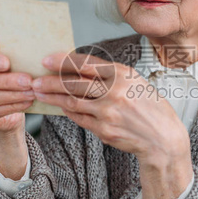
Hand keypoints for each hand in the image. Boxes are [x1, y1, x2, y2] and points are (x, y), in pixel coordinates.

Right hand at [0, 49, 35, 132]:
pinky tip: (27, 102)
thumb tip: (28, 62)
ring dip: (14, 95)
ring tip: (31, 92)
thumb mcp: (7, 69)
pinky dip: (14, 106)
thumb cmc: (6, 82)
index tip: (7, 63)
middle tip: (28, 81)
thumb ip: (11, 64)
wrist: (4, 108)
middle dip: (8, 81)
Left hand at [33, 51, 193, 198]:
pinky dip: (68, 112)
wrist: (163, 138)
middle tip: (34, 80)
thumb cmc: (150, 106)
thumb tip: (81, 69)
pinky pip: (79, 118)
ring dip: (52, 97)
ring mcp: (107, 112)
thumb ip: (110, 75)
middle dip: (50, 81)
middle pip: (73, 83)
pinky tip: (60, 108)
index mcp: (122, 74)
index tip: (46, 60)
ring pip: (71, 102)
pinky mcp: (104, 130)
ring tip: (39, 93)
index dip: (62, 61)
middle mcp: (113, 91)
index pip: (85, 64)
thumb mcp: (135, 81)